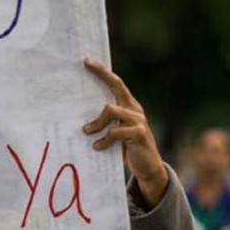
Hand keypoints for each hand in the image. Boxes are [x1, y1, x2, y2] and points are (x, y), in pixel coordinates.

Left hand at [83, 57, 168, 206]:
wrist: (149, 168)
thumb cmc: (128, 148)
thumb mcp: (115, 133)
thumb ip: (105, 123)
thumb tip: (80, 121)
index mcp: (129, 106)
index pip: (116, 83)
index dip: (103, 71)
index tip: (87, 61)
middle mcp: (135, 109)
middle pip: (117, 86)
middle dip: (101, 74)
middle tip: (85, 66)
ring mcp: (138, 120)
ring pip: (111, 110)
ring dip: (96, 122)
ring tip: (87, 132)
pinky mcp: (139, 134)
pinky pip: (115, 132)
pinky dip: (104, 140)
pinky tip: (97, 147)